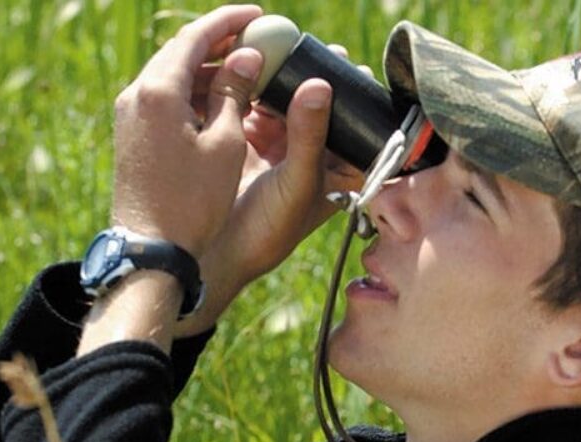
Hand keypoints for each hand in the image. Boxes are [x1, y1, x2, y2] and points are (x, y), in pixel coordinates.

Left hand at [111, 4, 264, 257]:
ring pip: (172, 75)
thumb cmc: (193, 202)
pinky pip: (164, 99)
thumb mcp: (225, 144)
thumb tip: (245, 57)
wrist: (151, 250)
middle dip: (218, 42)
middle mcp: (136, 95)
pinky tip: (221, 104)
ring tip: (246, 73)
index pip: (195, 36)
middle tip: (256, 40)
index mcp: (159, 90)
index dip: (230, 22)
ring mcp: (130, 115)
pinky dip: (193, 93)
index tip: (259, 16)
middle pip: (179, 51)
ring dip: (207, 70)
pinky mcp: (132, 135)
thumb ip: (234, 93)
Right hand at [176, 50, 365, 336]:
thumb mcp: (298, 181)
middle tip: (326, 55)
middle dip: (323, 81)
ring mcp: (286, 144)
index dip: (360, 102)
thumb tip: (321, 85)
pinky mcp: (254, 136)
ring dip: (291, 79)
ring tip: (291, 57)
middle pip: (327, 108)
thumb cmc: (271, 229)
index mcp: (341, 172)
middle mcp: (317, 156)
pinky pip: (261, 101)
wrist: (220, 247)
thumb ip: (309, 134)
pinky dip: (260, 85)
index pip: (360, 129)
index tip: (357, 74)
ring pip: (294, 100)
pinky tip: (259, 70)